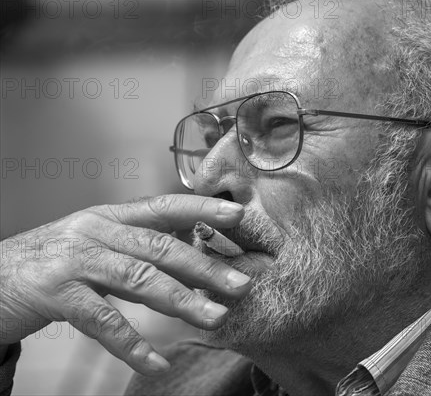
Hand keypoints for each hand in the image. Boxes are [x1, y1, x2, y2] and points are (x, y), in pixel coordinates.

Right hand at [0, 195, 249, 373]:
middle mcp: (94, 232)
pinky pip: (103, 322)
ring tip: (214, 318)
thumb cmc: (50, 263)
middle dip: (204, 267)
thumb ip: (135, 243)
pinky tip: (156, 363)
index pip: (162, 206)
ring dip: (181, 301)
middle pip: (159, 247)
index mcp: (108, 217)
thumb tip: (187, 247)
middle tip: (240, 284)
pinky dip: (133, 345)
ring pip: (138, 278)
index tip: (237, 213)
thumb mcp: (95, 242)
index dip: (201, 207)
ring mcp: (74, 261)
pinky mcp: (55, 294)